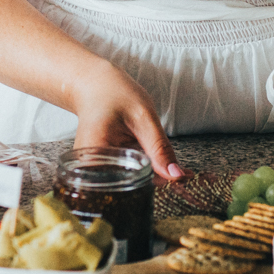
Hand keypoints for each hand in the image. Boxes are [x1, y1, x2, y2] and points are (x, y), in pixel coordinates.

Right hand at [70, 64, 183, 179]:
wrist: (94, 85)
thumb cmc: (114, 94)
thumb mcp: (143, 118)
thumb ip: (159, 148)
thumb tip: (176, 176)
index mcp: (94, 159)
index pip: (128, 186)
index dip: (157, 185)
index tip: (182, 181)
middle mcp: (89, 170)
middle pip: (127, 188)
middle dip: (158, 183)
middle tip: (184, 176)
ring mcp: (94, 170)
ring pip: (128, 183)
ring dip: (153, 178)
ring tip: (178, 172)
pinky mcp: (102, 167)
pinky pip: (126, 174)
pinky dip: (144, 171)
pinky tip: (161, 166)